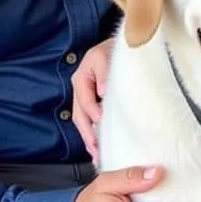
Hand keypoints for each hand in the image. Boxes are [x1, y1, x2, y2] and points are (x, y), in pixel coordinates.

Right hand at [71, 37, 113, 164]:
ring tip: (97, 155)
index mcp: (81, 79)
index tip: (101, 123)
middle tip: (96, 149)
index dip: (92, 112)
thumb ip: (105, 73)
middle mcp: (81, 91)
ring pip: (84, 122)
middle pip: (80, 117)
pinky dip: (94, 135)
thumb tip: (103, 92)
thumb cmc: (113, 50)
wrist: (120, 46)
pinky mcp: (95, 104)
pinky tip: (99, 148)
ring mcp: (87, 99)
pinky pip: (91, 122)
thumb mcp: (105, 57)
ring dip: (90, 139)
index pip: (84, 101)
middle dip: (87, 134)